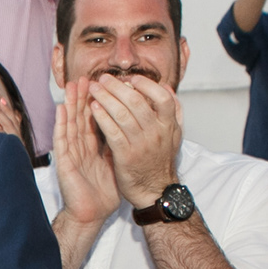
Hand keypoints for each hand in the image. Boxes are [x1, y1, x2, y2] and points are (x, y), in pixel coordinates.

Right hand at [52, 80, 120, 223]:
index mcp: (93, 148)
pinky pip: (63, 140)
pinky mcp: (64, 163)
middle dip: (83, 97)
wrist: (91, 214)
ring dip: (71, 104)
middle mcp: (80, 148)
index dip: (98, 102)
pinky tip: (62, 109)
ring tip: (72, 85)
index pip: (95, 120)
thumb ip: (118, 146)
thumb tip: (132, 129)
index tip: (102, 85)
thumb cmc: (102, 193)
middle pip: (81, 118)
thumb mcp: (115, 164)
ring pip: (71, 124)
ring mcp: (71, 154)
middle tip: (84, 77)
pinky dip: (61, 124)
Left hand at [86, 76, 181, 208]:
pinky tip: (93, 108)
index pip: (163, 98)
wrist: (154, 190)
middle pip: (137, 102)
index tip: (132, 78)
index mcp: (169, 126)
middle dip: (118, 87)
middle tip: (104, 79)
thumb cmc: (160, 160)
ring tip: (94, 89)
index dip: (147, 85)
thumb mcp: (174, 134)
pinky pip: (112, 132)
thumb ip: (173, 111)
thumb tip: (167, 88)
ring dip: (106, 98)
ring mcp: (141, 144)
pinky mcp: (125, 155)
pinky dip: (102, 117)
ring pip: (122, 114)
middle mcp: (156, 133)